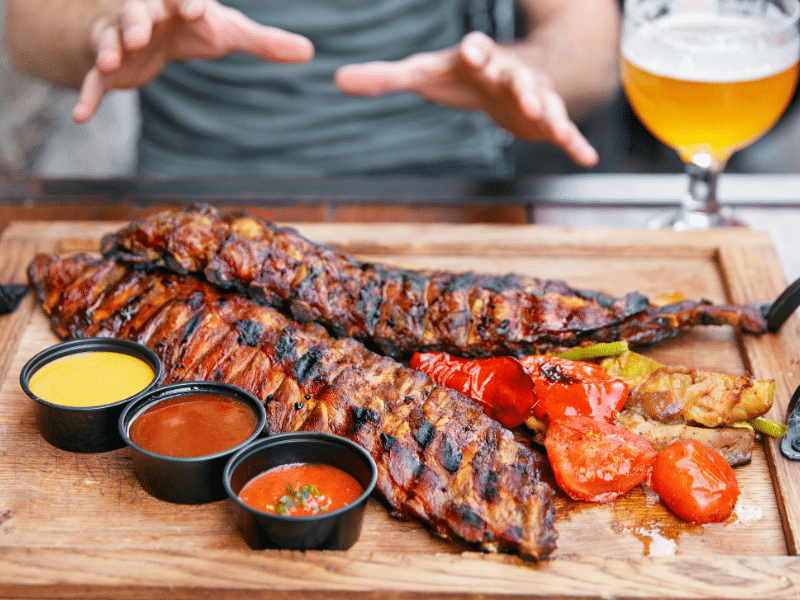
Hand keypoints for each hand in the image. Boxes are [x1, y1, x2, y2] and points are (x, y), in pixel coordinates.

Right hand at [73, 0, 313, 122]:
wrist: (148, 30)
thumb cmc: (192, 25)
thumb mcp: (227, 31)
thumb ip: (264, 42)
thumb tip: (310, 52)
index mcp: (175, 1)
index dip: (186, 0)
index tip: (194, 7)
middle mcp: (144, 13)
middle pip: (136, 11)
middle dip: (137, 20)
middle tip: (142, 33)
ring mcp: (121, 37)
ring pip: (110, 39)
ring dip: (109, 50)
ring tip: (109, 63)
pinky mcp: (108, 64)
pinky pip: (93, 79)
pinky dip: (88, 96)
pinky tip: (81, 117)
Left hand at [334, 31, 598, 167]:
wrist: (506, 75)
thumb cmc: (461, 74)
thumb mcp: (425, 74)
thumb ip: (385, 77)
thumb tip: (336, 78)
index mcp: (478, 58)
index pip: (477, 50)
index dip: (476, 52)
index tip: (473, 51)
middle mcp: (508, 72)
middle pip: (514, 75)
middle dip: (517, 82)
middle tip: (519, 91)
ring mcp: (531, 93)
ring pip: (542, 100)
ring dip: (546, 110)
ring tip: (552, 124)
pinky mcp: (546, 117)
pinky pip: (562, 128)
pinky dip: (574, 142)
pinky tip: (587, 159)